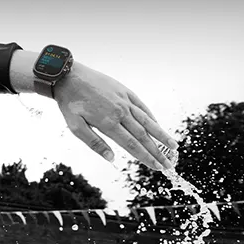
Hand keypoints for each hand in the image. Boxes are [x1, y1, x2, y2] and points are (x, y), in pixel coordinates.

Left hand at [54, 61, 177, 171]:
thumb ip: (94, 143)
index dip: (146, 158)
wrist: (68, 76)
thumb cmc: (70, 103)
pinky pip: (142, 107)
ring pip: (147, 121)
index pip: (132, 145)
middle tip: (169, 165)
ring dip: (161, 135)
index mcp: (108, 123)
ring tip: (174, 147)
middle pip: (143, 136)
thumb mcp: (75, 126)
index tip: (157, 167)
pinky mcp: (125, 91)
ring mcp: (124, 100)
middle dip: (157, 152)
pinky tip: (158, 126)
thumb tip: (111, 159)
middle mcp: (120, 112)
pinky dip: (152, 118)